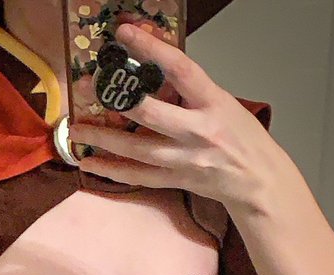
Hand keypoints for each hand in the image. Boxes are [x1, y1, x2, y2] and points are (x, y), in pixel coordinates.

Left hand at [71, 23, 281, 212]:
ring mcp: (184, 159)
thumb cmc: (241, 137)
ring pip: (136, 149)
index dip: (150, 49)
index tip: (124, 35)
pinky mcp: (175, 181)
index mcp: (212, 102)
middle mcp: (197, 131)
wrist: (257, 179)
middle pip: (150, 114)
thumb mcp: (222, 102)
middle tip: (89, 87)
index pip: (179, 69)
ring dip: (102, 139)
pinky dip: (112, 170)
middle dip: (116, 100)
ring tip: (77, 129)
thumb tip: (151, 72)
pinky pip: (137, 176)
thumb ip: (188, 90)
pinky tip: (90, 163)